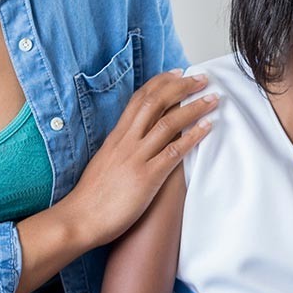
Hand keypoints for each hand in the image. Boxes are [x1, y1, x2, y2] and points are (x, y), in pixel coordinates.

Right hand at [66, 70, 217, 246]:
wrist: (80, 219)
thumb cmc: (93, 196)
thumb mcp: (106, 162)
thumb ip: (122, 148)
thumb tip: (136, 140)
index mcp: (116, 136)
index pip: (139, 99)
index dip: (160, 83)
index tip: (178, 73)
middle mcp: (126, 141)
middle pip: (156, 102)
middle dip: (181, 87)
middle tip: (202, 79)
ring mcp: (136, 158)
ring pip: (169, 123)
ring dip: (194, 108)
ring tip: (212, 99)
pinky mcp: (147, 177)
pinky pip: (174, 152)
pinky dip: (193, 136)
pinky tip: (208, 127)